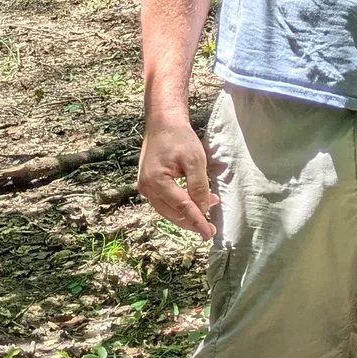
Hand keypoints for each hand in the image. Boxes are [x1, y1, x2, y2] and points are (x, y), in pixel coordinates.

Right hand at [138, 112, 217, 237]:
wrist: (163, 124)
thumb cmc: (179, 138)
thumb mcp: (195, 160)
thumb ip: (199, 187)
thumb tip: (203, 209)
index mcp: (157, 181)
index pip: (182, 207)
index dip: (197, 221)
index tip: (210, 234)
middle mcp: (147, 188)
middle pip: (173, 213)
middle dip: (193, 220)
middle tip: (211, 227)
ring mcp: (145, 187)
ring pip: (168, 211)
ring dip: (187, 214)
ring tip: (208, 208)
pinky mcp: (148, 185)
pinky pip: (164, 203)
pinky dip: (179, 207)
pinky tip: (194, 202)